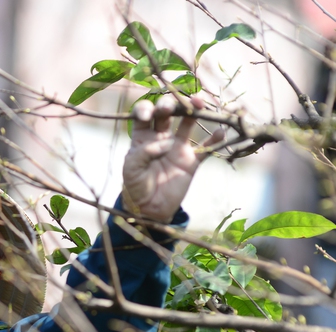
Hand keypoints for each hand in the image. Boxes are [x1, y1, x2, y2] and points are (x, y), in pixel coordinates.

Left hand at [122, 96, 223, 222]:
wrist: (149, 207)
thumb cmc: (135, 184)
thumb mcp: (131, 168)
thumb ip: (144, 152)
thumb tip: (166, 144)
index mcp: (142, 136)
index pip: (144, 114)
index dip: (145, 109)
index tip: (146, 114)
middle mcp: (161, 137)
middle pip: (167, 113)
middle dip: (169, 105)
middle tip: (170, 107)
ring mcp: (177, 147)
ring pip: (188, 122)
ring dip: (194, 110)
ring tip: (199, 103)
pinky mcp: (191, 160)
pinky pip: (206, 147)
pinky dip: (215, 139)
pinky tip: (221, 132)